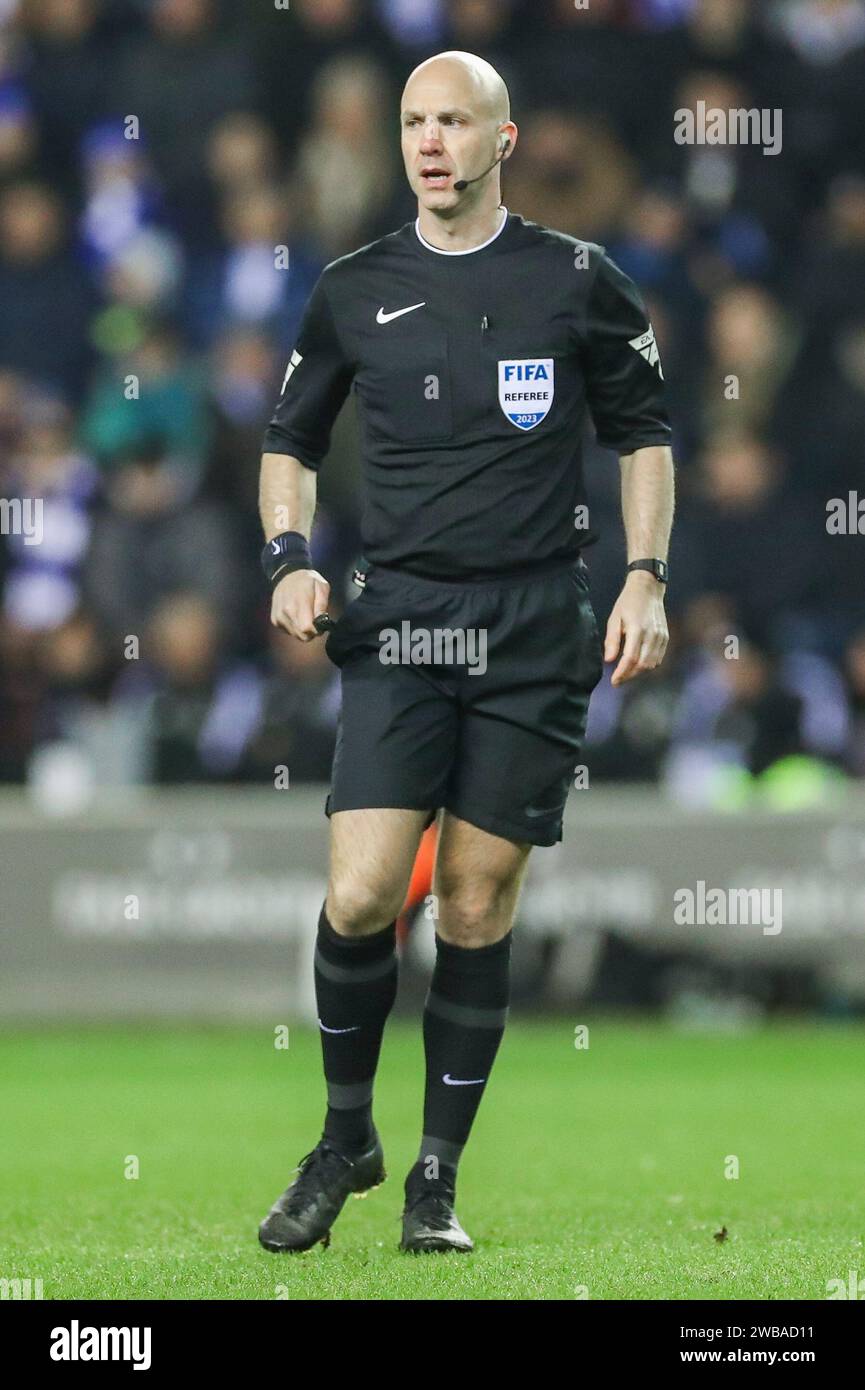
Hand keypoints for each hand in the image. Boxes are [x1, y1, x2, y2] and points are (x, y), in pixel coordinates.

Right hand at [270, 569, 330, 640]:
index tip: (320, 624)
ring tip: (305, 615)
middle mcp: (286, 611)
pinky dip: (295, 627)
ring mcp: (278, 617)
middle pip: (302, 636)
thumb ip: (322, 605)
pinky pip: (289, 632)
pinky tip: (296, 615)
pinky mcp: (275, 620)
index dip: (317, 630)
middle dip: (311, 632)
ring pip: (296, 635)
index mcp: (299, 602)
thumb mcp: (321, 586)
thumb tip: (322, 622)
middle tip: (315, 621)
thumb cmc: (307, 580)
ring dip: (303, 630)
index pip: (307, 628)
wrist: (287, 575)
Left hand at [604, 571, 667, 685]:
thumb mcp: (614, 618)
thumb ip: (612, 640)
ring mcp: (661, 636)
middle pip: (642, 665)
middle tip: (618, 680)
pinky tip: (637, 665)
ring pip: (652, 664)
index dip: (622, 673)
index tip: (613, 681)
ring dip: (638, 672)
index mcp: (637, 629)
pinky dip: (648, 665)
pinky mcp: (665, 637)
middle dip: (629, 675)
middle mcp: (652, 634)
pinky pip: (658, 658)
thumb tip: (609, 660)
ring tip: (626, 673)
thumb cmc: (627, 603)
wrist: (648, 589)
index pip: (630, 658)